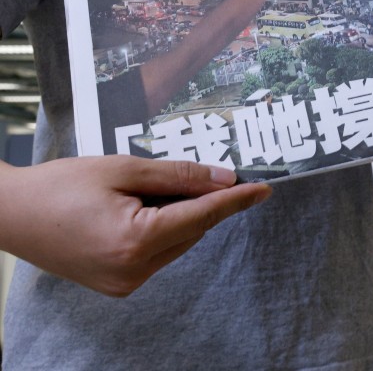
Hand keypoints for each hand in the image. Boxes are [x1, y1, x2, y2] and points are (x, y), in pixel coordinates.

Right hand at [0, 156, 270, 297]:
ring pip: (177, 242)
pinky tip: (138, 208)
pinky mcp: (117, 285)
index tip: (265, 189)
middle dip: (200, 200)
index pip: (202, 216)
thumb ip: (178, 176)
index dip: (236, 200)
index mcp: (135, 242)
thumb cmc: (60, 186)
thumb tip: (225, 179)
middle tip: (196, 172)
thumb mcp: (123, 168)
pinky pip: (158, 253)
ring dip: (178, 214)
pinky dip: (161, 229)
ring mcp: (125, 283)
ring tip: (142, 190)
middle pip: (191, 229)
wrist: (9, 214)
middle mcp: (133, 271)